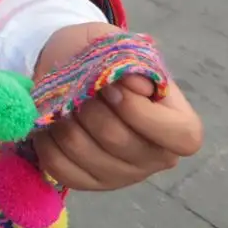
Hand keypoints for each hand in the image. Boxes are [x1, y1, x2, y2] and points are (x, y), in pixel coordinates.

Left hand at [32, 22, 202, 191]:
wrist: (71, 69)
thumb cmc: (103, 58)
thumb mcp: (117, 45)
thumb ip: (129, 60)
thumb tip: (133, 83)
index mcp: (179, 125)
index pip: (180, 136)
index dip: (141, 111)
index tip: (111, 85)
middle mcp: (156, 157)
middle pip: (118, 140)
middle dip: (89, 106)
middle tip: (77, 86)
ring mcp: (122, 175)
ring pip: (83, 152)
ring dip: (64, 120)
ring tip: (61, 100)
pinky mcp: (89, 182)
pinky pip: (61, 167)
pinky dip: (46, 141)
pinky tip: (49, 122)